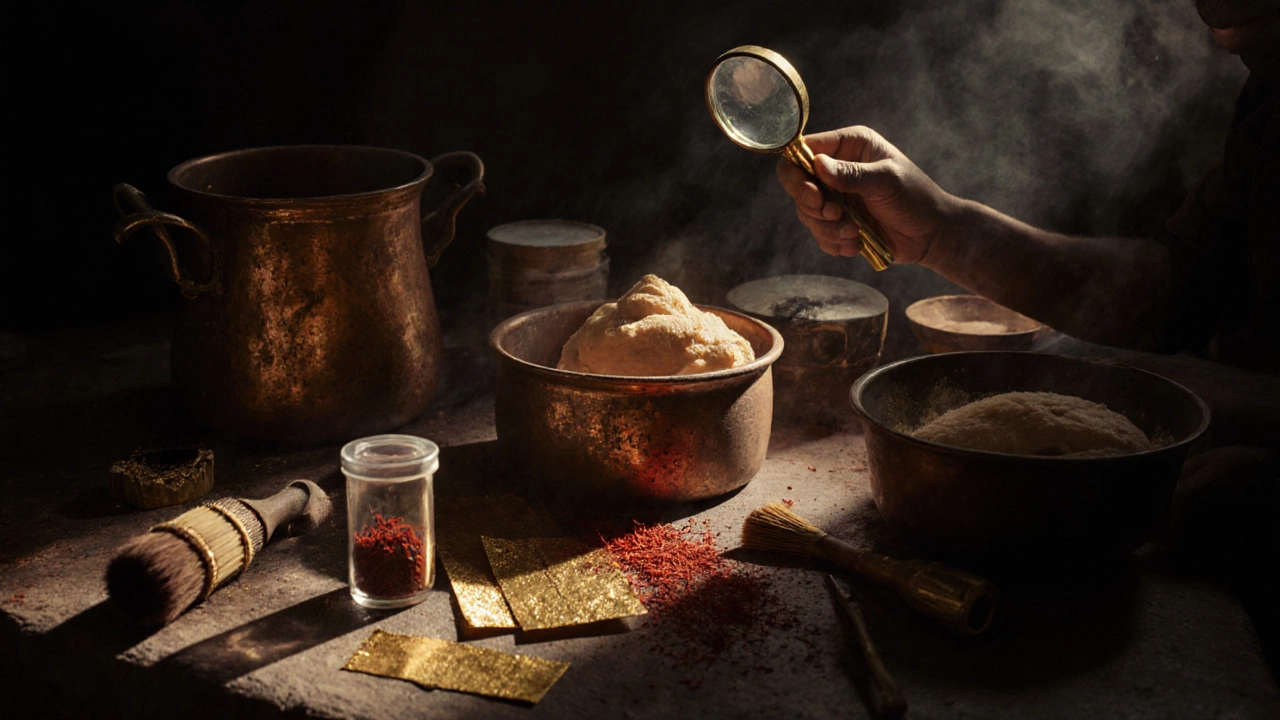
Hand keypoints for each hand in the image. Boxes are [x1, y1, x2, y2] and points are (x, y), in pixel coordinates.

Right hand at [775, 126, 953, 264]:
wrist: (931, 234)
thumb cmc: (916, 197)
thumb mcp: (886, 181)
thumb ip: (852, 174)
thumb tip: (818, 165)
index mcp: (849, 145)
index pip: (803, 150)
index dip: (798, 173)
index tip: (815, 196)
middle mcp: (837, 168)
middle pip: (796, 183)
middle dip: (813, 205)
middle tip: (835, 215)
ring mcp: (835, 196)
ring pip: (806, 213)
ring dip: (827, 228)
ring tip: (854, 233)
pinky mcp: (838, 222)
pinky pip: (818, 233)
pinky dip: (833, 242)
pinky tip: (855, 244)